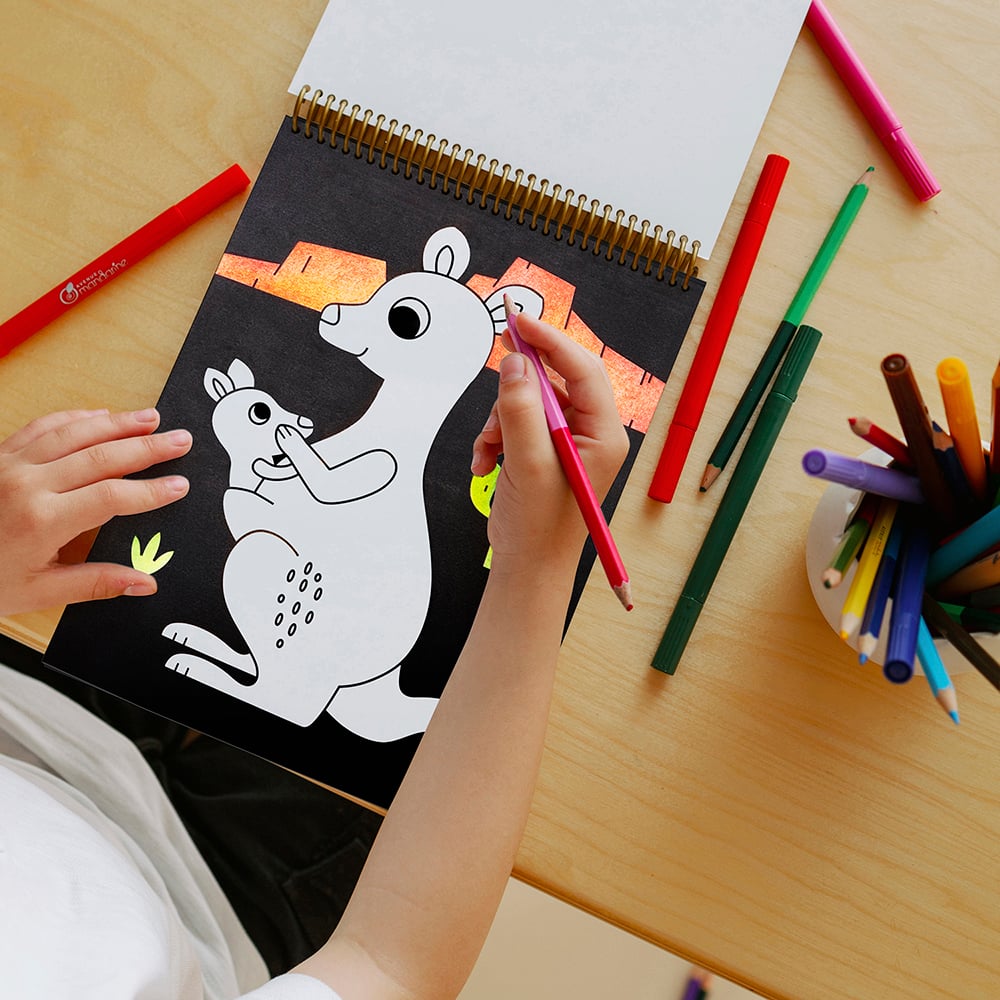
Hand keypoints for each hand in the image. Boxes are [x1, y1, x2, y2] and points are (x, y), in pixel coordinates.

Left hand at [0, 408, 191, 615]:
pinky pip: (41, 427)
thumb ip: (95, 583)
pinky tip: (98, 415)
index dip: (151, 491)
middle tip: (181, 439)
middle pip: (101, 456)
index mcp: (42, 521)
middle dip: (147, 446)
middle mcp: (28, 485)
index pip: (113, 497)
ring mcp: (10, 465)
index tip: (179, 485)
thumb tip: (144, 582)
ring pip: (74, 433)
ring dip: (117, 422)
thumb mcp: (37, 592)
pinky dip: (74, 418)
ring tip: (150, 417)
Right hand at [470, 313, 628, 575]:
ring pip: (529, 400)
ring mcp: (566, 441)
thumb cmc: (539, 527)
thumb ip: (520, 409)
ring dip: (501, 420)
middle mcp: (589, 432)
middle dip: (521, 383)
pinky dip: (496, 436)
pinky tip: (486, 461)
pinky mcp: (544, 450)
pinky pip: (517, 422)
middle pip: (555, 379)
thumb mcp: (528, 463)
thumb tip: (515, 364)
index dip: (551, 341)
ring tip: (489, 450)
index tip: (519, 322)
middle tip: (501, 360)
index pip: (582, 370)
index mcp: (602, 434)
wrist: (528, 566)